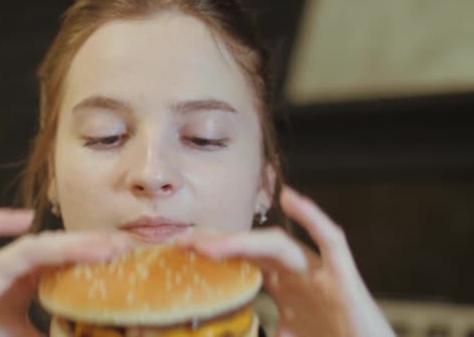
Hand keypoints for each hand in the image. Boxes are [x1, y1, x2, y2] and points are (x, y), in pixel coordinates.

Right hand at [0, 208, 130, 336]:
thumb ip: (60, 332)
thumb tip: (100, 331)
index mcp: (22, 288)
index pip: (63, 261)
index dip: (92, 255)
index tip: (124, 255)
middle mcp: (5, 276)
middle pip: (52, 250)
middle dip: (88, 245)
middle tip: (123, 246)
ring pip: (27, 247)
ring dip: (66, 244)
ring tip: (101, 247)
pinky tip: (26, 221)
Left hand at [178, 187, 394, 336]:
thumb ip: (263, 330)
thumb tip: (226, 331)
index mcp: (281, 287)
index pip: (239, 262)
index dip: (209, 253)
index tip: (175, 252)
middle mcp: (296, 274)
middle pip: (250, 248)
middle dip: (215, 243)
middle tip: (177, 243)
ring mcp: (320, 273)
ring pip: (278, 245)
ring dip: (242, 242)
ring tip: (208, 246)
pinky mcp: (345, 278)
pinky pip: (331, 240)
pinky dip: (313, 219)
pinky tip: (291, 199)